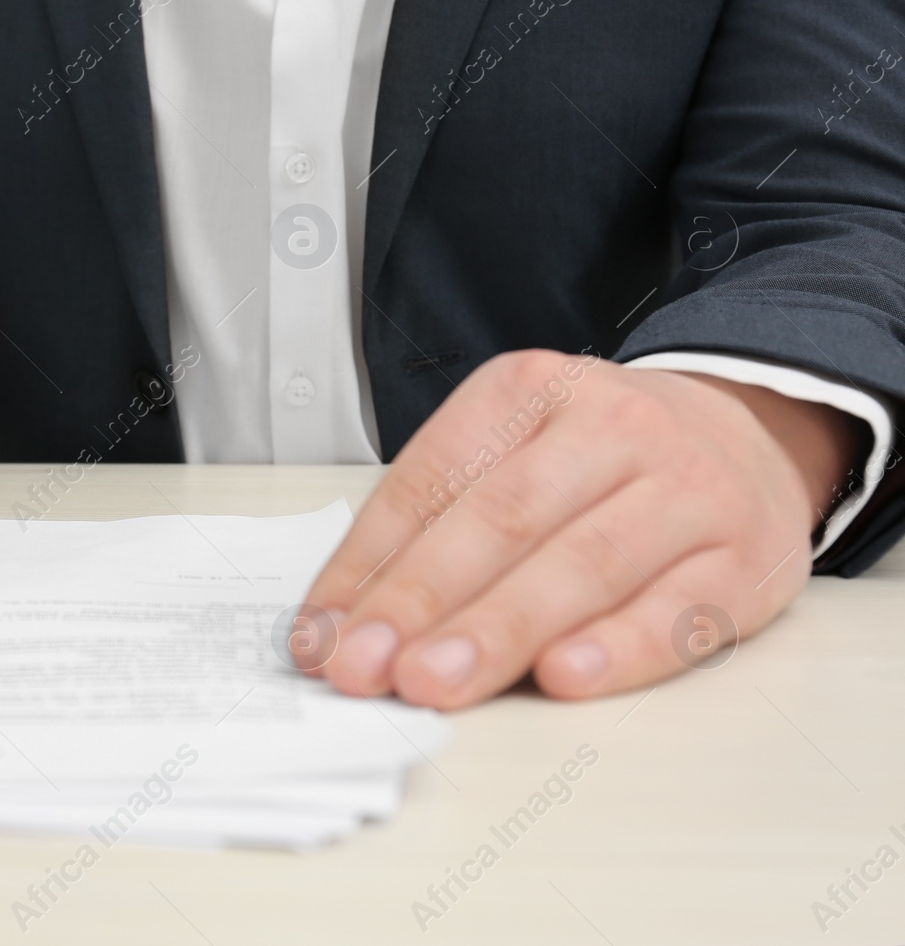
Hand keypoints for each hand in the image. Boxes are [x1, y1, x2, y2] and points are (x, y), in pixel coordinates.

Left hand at [297, 349, 856, 707]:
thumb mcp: (516, 448)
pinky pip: (679, 611)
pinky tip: (563, 678)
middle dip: (421, 601)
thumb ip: (438, 524)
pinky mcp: (747, 561)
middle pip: (502, 519)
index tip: (321, 635)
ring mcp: (688, 491)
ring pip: (583, 564)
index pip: (432, 480)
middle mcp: (612, 427)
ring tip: (432, 683)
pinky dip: (619, 649)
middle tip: (364, 667)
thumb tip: (347, 625)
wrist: (752, 434)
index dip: (368, 564)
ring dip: (498, 632)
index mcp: (530, 390)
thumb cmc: (602, 459)